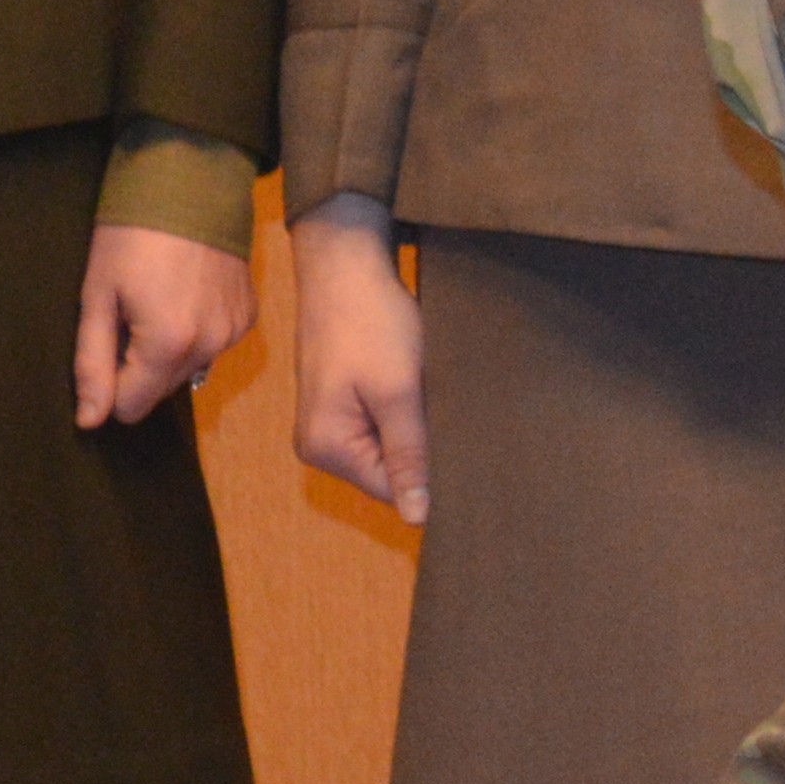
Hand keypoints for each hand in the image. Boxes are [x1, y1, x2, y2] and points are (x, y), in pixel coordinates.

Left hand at [72, 226, 255, 427]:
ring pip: (188, 370)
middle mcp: (211, 348)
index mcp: (169, 346)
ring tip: (156, 301)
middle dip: (139, 366)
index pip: (132, 406)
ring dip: (168, 351)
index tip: (104, 343)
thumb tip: (90, 420)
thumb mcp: (97, 297)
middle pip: (161, 390)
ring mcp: (235, 332)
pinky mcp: (249, 317)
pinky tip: (184, 295)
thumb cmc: (130, 236)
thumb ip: (93, 363)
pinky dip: (194, 333)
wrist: (191, 184)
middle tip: (127, 315)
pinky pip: (213, 347)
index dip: (109, 384)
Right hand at [289, 196, 431, 516]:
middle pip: (388, 470)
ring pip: (390, 446)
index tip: (464, 452)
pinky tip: (424, 389)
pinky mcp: (344, 400)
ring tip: (437, 400)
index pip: (390, 490)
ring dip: (417, 429)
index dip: (430, 476)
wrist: (346, 266)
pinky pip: (384, 423)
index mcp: (326, 449)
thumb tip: (418, 518)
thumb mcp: (397, 394)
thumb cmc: (370, 325)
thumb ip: (408, 456)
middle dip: (422, 450)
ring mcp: (330, 421)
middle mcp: (320, 444)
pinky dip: (407, 411)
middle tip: (454, 419)